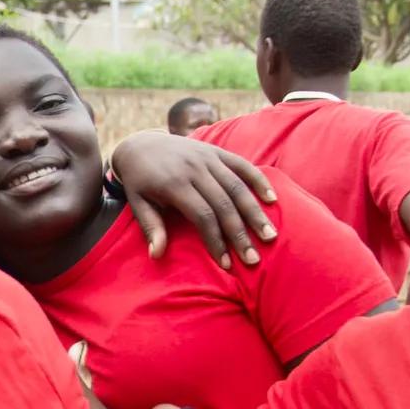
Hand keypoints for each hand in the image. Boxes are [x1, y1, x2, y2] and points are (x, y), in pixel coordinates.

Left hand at [107, 131, 276, 267]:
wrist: (141, 144)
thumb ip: (151, 228)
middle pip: (224, 204)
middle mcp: (194, 169)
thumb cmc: (140, 181)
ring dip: (255, 213)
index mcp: (174, 184)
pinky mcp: (217, 151)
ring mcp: (208, 158)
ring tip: (269, 236)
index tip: (226, 264)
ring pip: (238, 187)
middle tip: (253, 259)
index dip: (216, 241)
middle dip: (240, 234)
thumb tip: (156, 255)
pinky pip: (242, 165)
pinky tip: (272, 199)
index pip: (202, 216)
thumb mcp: (138, 204)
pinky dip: (259, 180)